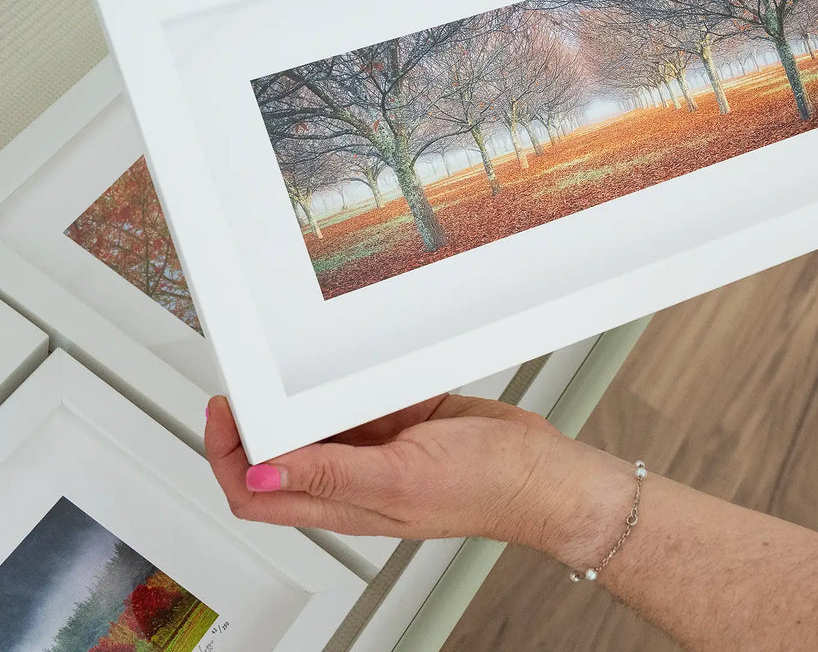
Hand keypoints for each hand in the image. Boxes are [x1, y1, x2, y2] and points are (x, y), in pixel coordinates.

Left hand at [206, 392, 570, 543]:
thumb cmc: (484, 489)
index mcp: (342, 502)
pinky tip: (356, 366)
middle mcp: (354, 479)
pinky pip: (365, 397)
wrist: (540, 470)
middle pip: (281, 454)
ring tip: (297, 367)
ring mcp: (380, 448)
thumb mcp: (400, 479)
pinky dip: (354, 381)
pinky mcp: (407, 422)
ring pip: (321, 422)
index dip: (228, 457)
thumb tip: (261, 475)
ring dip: (306, 397)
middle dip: (259, 419)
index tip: (226, 413)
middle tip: (253, 378)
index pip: (256, 493)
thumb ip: (330, 474)